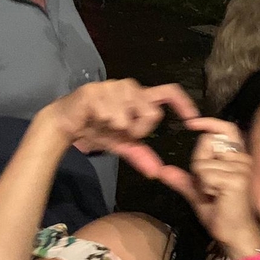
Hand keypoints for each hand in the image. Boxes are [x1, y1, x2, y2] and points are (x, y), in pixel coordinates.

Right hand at [38, 80, 204, 189]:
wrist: (65, 124)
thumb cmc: (98, 129)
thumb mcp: (122, 145)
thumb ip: (141, 155)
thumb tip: (157, 173)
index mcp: (140, 97)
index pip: (169, 93)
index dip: (184, 104)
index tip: (193, 120)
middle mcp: (130, 87)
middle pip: (152, 113)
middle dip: (140, 130)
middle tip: (123, 132)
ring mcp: (112, 86)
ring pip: (129, 116)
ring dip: (118, 128)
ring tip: (104, 123)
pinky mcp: (95, 90)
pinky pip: (110, 114)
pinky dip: (103, 123)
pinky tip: (93, 118)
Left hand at [168, 117, 259, 255]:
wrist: (234, 234)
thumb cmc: (221, 213)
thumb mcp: (198, 193)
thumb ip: (183, 179)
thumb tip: (162, 170)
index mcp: (237, 158)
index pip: (226, 128)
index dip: (208, 123)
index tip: (191, 123)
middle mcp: (242, 159)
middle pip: (208, 143)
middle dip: (200, 163)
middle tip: (209, 185)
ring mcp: (241, 168)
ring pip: (202, 163)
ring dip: (201, 180)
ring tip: (215, 194)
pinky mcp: (236, 179)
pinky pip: (205, 174)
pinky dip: (204, 187)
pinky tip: (217, 197)